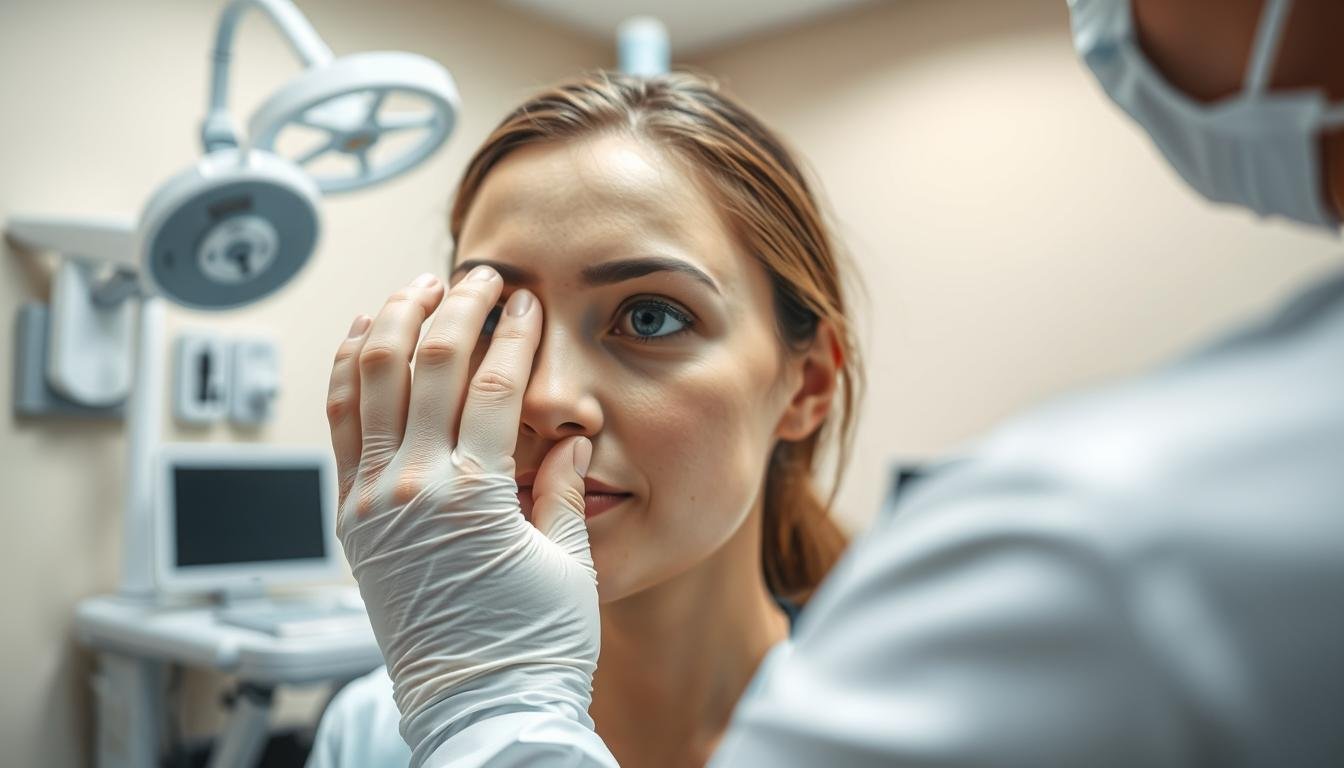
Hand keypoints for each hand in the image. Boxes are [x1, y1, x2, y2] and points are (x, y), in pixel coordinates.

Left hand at [326, 269, 599, 758]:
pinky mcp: (351, 519)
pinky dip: (348, 371)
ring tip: (419, 287)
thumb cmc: (529, 646)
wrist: (477, 710)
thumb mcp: (568, 563)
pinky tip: (365, 338)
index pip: (490, 382)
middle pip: (427, 362)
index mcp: (472, 495)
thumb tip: (563, 435)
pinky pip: (339, 424)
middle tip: (480, 276)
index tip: (527, 301)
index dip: (513, 332)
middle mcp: (410, 488)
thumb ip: (560, 488)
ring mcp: (371, 502)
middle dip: (456, 306)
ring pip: (370, 380)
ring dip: (393, 322)